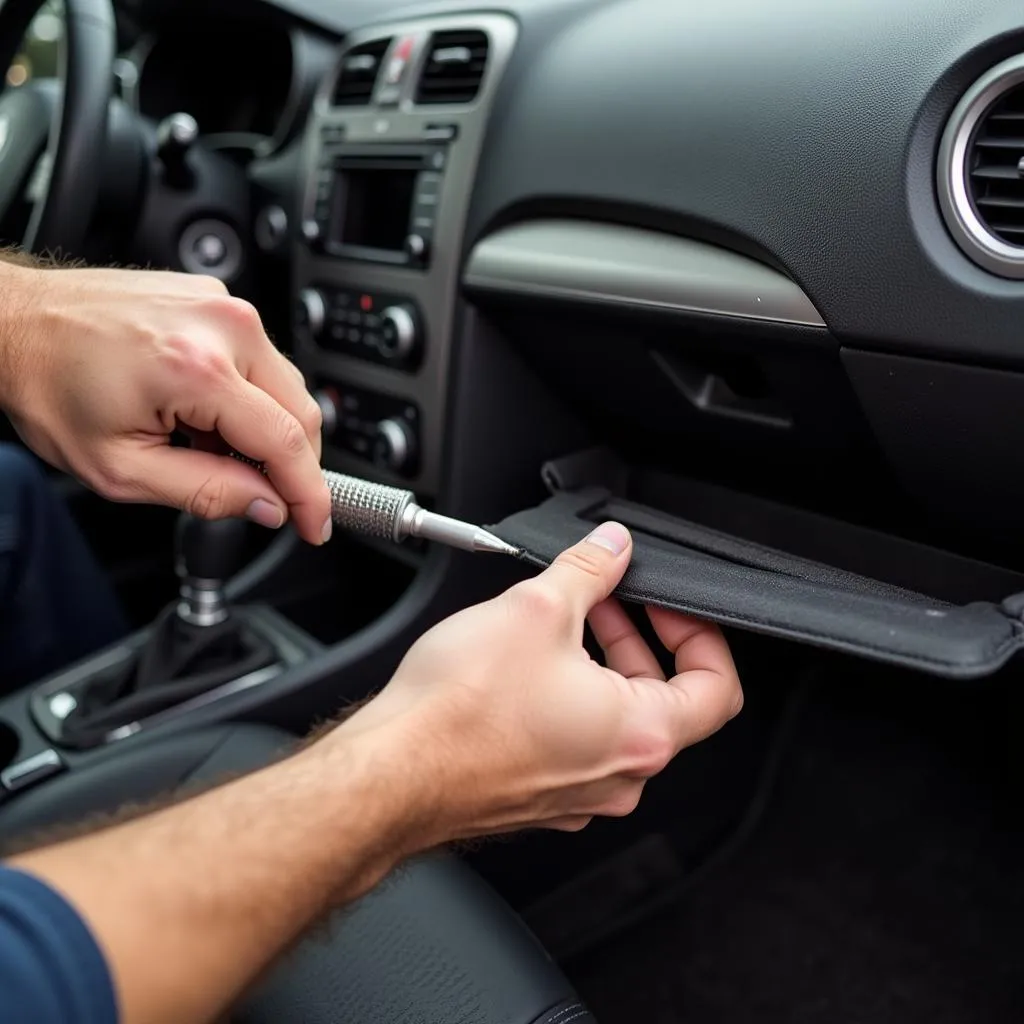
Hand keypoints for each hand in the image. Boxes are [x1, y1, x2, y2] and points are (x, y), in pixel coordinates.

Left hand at [0, 263, 330, 543]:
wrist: (14, 323)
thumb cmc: (51, 385)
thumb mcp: (120, 468)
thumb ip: (206, 492)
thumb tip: (267, 505)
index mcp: (198, 369)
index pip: (287, 442)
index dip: (310, 494)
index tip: (315, 525)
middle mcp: (222, 326)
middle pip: (302, 412)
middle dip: (294, 466)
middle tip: (267, 499)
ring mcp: (223, 305)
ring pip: (287, 386)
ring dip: (270, 430)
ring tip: (215, 448)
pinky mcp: (217, 298)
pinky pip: (260, 360)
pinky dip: (251, 396)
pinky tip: (209, 413)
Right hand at [336, 522, 742, 845]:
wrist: (390, 772)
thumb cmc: (458, 712)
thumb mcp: (536, 608)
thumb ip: (589, 569)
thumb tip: (612, 548)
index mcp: (640, 734)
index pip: (717, 689)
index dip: (701, 635)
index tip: (669, 607)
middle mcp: (619, 776)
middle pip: (663, 700)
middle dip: (637, 638)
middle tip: (606, 599)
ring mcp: (579, 794)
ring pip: (615, 720)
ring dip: (601, 666)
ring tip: (561, 623)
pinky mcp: (540, 796)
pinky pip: (577, 742)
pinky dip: (569, 699)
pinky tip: (529, 666)